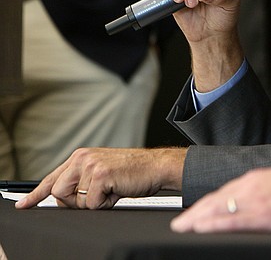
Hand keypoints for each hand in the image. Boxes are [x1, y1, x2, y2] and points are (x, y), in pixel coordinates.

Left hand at [15, 147, 185, 209]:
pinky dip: (105, 203)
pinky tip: (117, 191)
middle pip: (59, 193)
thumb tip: (64, 198)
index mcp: (81, 156)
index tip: (24, 204)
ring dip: (94, 203)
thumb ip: (81, 181)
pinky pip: (91, 203)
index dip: (36, 194)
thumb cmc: (133, 172)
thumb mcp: (102, 172)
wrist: (157, 167)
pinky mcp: (100, 175)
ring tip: (111, 190)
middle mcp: (82, 157)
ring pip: (75, 201)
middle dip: (76, 202)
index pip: (52, 178)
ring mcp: (90, 165)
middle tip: (98, 196)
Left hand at [170, 166, 270, 232]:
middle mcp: (252, 186)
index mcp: (257, 177)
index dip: (207, 202)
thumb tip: (250, 196)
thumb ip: (263, 186)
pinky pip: (232, 221)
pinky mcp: (263, 216)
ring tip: (183, 227)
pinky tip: (201, 228)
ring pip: (219, 209)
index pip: (225, 190)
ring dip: (198, 218)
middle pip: (216, 199)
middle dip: (196, 212)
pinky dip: (214, 224)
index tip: (195, 211)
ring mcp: (256, 200)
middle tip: (180, 223)